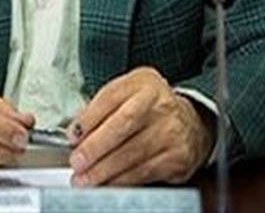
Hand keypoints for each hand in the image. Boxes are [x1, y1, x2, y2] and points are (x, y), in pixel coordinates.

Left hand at [67, 66, 213, 186]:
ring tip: (86, 178)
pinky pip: (143, 171)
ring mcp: (171, 130)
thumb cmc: (150, 108)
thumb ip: (102, 107)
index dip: (89, 118)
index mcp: (143, 82)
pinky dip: (121, 180)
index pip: (111, 97)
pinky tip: (107, 182)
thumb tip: (77, 131)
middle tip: (77, 161)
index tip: (73, 135)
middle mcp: (160, 103)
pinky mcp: (177, 157)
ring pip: (133, 153)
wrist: (190, 124)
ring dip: (104, 169)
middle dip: (96, 146)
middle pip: (123, 125)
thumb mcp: (128, 95)